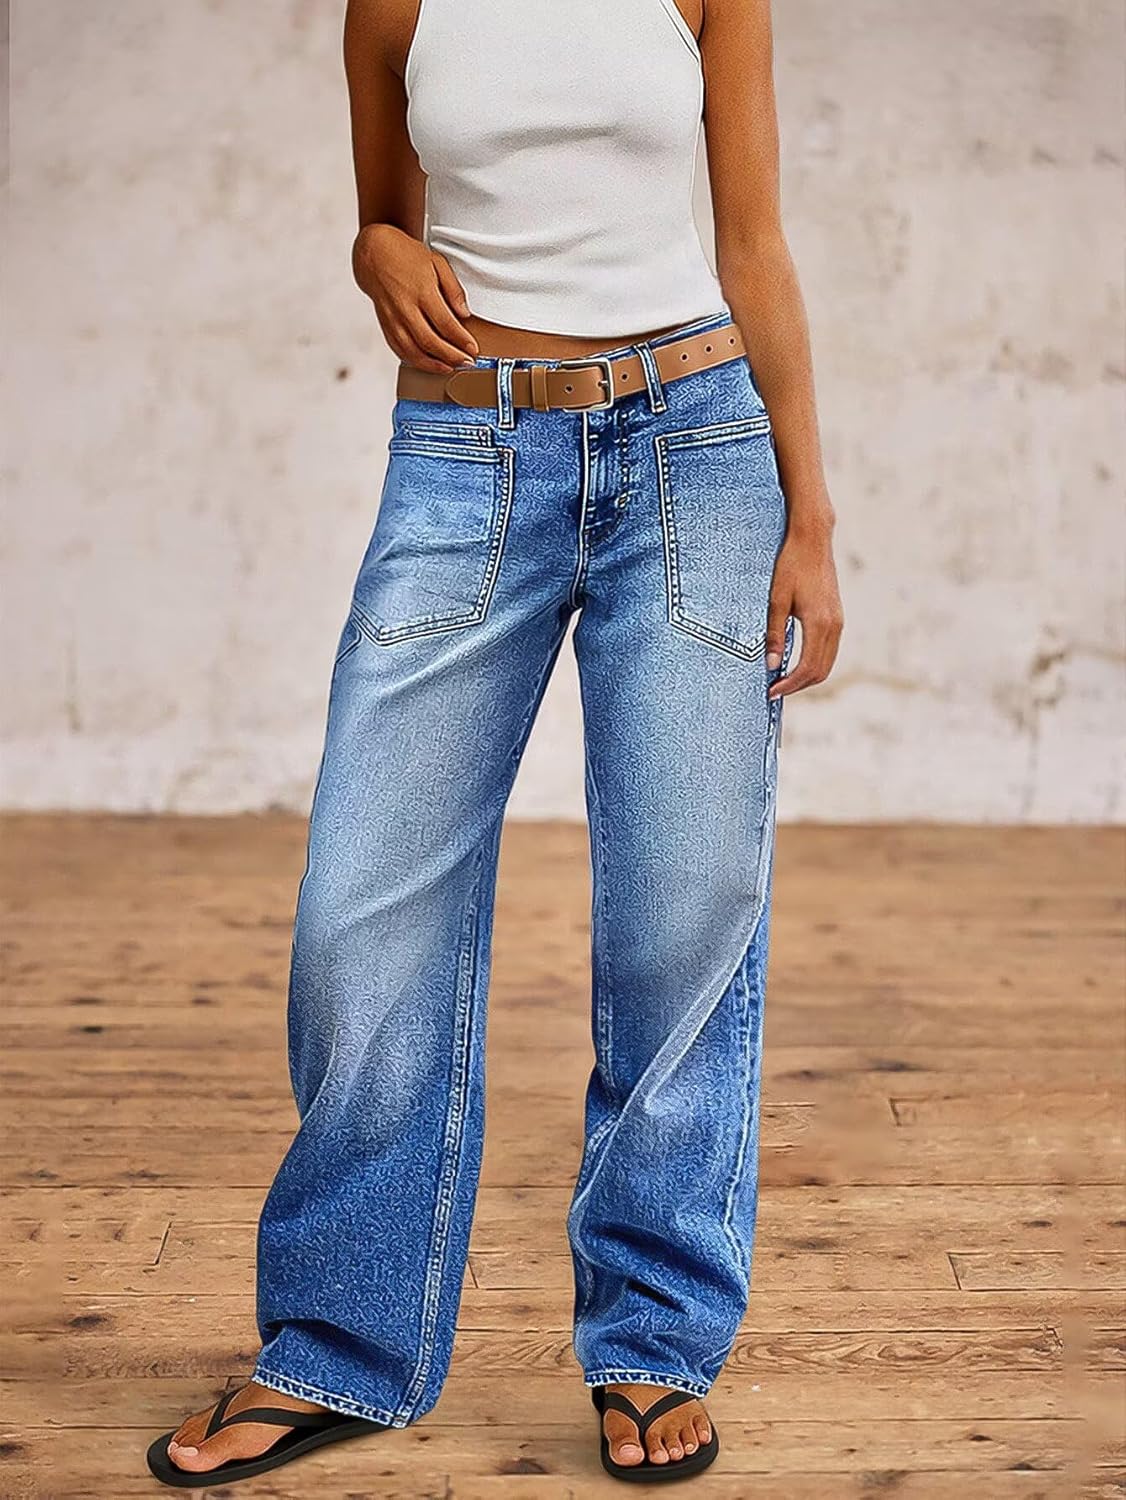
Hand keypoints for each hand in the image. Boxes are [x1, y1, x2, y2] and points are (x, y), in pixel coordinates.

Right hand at [352, 223, 478, 373]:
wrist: (374, 254)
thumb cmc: (408, 256)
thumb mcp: (437, 262)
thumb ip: (453, 289)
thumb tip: (465, 314)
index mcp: (421, 290)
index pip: (445, 323)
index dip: (461, 340)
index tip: (473, 349)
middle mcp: (405, 307)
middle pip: (430, 341)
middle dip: (450, 356)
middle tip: (466, 362)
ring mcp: (393, 318)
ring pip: (412, 350)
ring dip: (433, 364)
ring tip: (449, 368)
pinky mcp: (385, 324)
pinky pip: (399, 349)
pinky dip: (414, 360)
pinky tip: (428, 364)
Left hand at [765, 521, 843, 700]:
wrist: (813, 540)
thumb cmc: (791, 565)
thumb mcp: (776, 600)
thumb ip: (774, 635)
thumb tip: (771, 665)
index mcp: (819, 623)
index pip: (807, 668)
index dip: (789, 684)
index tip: (771, 692)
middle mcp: (834, 625)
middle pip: (821, 671)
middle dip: (798, 685)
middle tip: (775, 689)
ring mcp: (838, 621)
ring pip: (827, 662)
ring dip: (807, 676)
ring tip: (783, 679)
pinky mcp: (837, 616)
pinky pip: (829, 650)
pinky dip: (815, 662)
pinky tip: (796, 662)